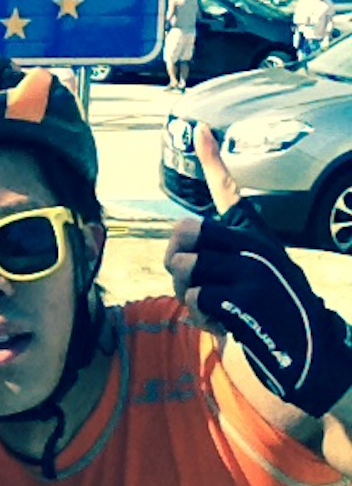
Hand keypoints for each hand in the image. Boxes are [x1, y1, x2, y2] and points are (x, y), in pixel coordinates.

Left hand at [165, 124, 351, 416]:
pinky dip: (199, 316)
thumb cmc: (272, 316)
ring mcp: (251, 272)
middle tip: (188, 280)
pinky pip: (196, 297)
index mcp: (255, 237)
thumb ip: (216, 261)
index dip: (212, 160)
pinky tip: (222, 324)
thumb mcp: (252, 278)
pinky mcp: (247, 299)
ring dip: (185, 295)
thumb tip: (175, 255)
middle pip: (185, 234)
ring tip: (210, 307)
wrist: (311, 356)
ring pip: (185, 268)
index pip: (228, 192)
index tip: (199, 129)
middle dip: (174, 260)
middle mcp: (254, 247)